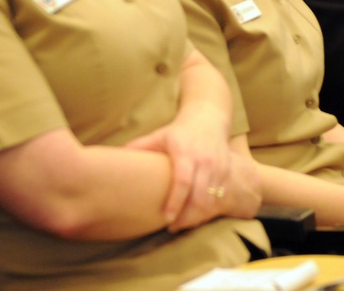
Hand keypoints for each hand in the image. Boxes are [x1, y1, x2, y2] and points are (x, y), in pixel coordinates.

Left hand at [124, 101, 231, 226]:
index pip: (183, 181)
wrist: (209, 117)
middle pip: (199, 196)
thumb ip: (139, 147)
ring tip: (182, 224)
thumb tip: (115, 158)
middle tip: (171, 227)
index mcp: (186, 152)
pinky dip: (209, 210)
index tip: (166, 218)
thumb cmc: (180, 130)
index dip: (175, 202)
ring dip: (197, 217)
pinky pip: (221, 197)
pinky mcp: (228, 171)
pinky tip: (196, 216)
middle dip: (187, 217)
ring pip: (211, 200)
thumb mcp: (159, 135)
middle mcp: (205, 160)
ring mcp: (219, 166)